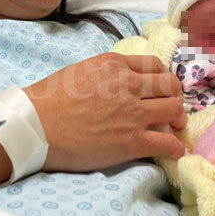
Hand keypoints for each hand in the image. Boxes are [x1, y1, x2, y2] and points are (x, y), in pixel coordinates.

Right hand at [24, 53, 186, 171]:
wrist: (36, 126)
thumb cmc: (49, 99)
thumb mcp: (81, 70)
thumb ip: (106, 73)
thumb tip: (118, 82)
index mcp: (115, 64)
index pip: (154, 65)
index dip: (162, 78)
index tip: (163, 88)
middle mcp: (128, 84)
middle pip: (170, 86)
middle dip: (175, 96)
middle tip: (172, 107)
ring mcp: (133, 113)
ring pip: (174, 110)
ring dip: (178, 119)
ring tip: (175, 126)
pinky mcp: (132, 141)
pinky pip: (168, 143)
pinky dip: (175, 147)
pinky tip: (174, 150)